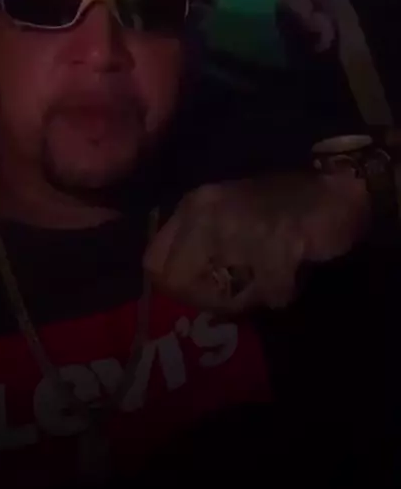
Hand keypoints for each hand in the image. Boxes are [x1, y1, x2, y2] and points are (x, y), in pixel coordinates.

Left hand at [144, 171, 368, 313]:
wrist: (334, 190)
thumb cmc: (278, 207)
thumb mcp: (224, 217)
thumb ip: (198, 248)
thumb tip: (180, 291)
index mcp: (192, 206)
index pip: (153, 262)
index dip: (173, 285)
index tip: (199, 291)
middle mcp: (206, 214)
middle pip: (182, 284)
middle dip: (211, 299)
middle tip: (241, 292)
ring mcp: (238, 228)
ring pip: (225, 296)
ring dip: (251, 297)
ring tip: (269, 278)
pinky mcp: (274, 243)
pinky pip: (268, 293)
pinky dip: (282, 292)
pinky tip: (291, 273)